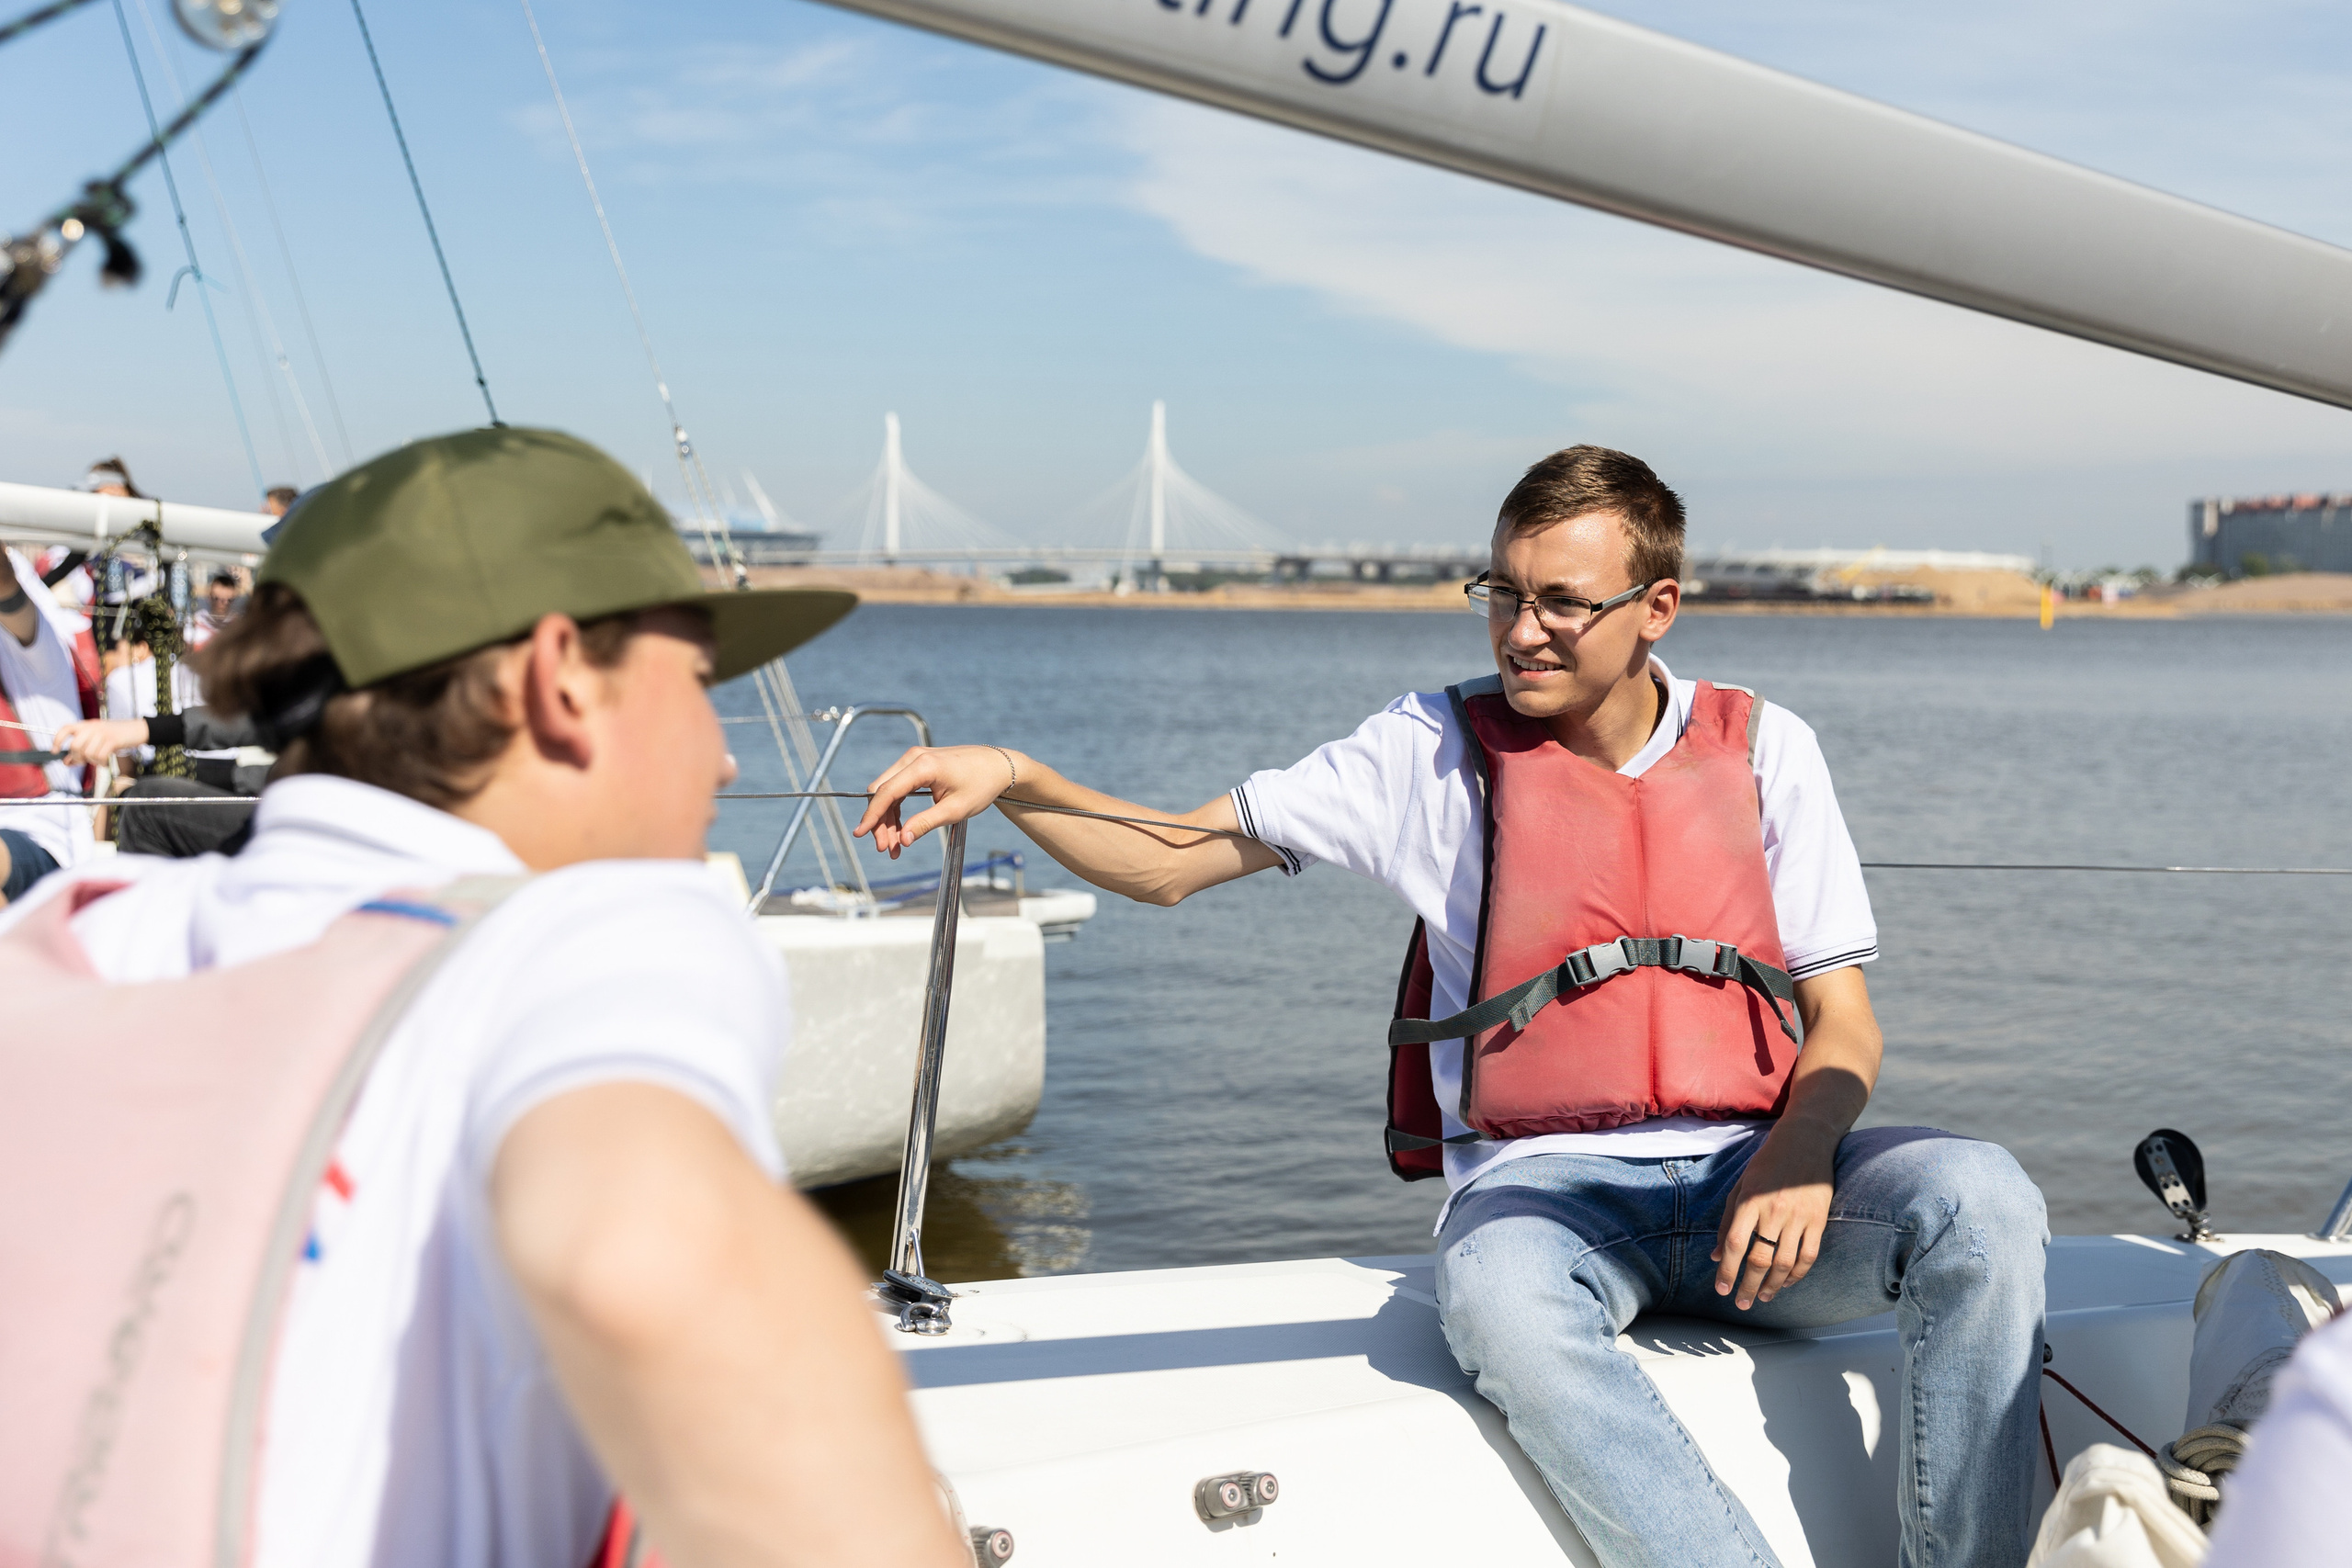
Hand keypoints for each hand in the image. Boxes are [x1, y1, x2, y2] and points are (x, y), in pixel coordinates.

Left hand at [52, 717, 148, 765]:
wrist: (138, 729)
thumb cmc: (117, 736)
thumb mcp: (97, 739)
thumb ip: (82, 749)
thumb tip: (67, 762)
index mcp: (86, 725)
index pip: (66, 729)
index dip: (57, 740)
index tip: (54, 751)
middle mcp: (92, 727)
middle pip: (75, 746)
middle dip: (78, 758)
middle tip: (84, 761)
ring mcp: (102, 733)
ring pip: (87, 753)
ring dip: (92, 761)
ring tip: (99, 761)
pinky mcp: (112, 740)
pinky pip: (100, 756)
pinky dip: (101, 763)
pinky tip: (105, 762)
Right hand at [854, 745, 1021, 858]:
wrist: (998, 767)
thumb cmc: (981, 785)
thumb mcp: (955, 810)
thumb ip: (926, 823)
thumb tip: (903, 840)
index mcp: (923, 766)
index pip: (887, 792)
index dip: (872, 815)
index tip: (861, 834)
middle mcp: (913, 758)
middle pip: (882, 792)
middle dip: (880, 822)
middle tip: (887, 850)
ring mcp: (914, 759)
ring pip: (888, 791)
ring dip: (887, 819)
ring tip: (894, 847)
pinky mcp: (918, 764)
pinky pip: (898, 788)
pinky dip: (896, 809)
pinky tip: (901, 830)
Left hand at [1711, 1122, 1838, 1309]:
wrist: (1805, 1142)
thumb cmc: (1767, 1164)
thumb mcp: (1741, 1187)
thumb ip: (1728, 1221)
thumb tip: (1715, 1256)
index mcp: (1750, 1201)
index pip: (1734, 1244)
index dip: (1727, 1270)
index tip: (1722, 1289)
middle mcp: (1773, 1211)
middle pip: (1759, 1258)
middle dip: (1749, 1286)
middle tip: (1742, 1303)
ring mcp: (1799, 1216)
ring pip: (1784, 1262)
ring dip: (1773, 1285)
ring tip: (1763, 1297)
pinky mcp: (1819, 1220)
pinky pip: (1808, 1256)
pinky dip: (1797, 1274)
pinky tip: (1786, 1283)